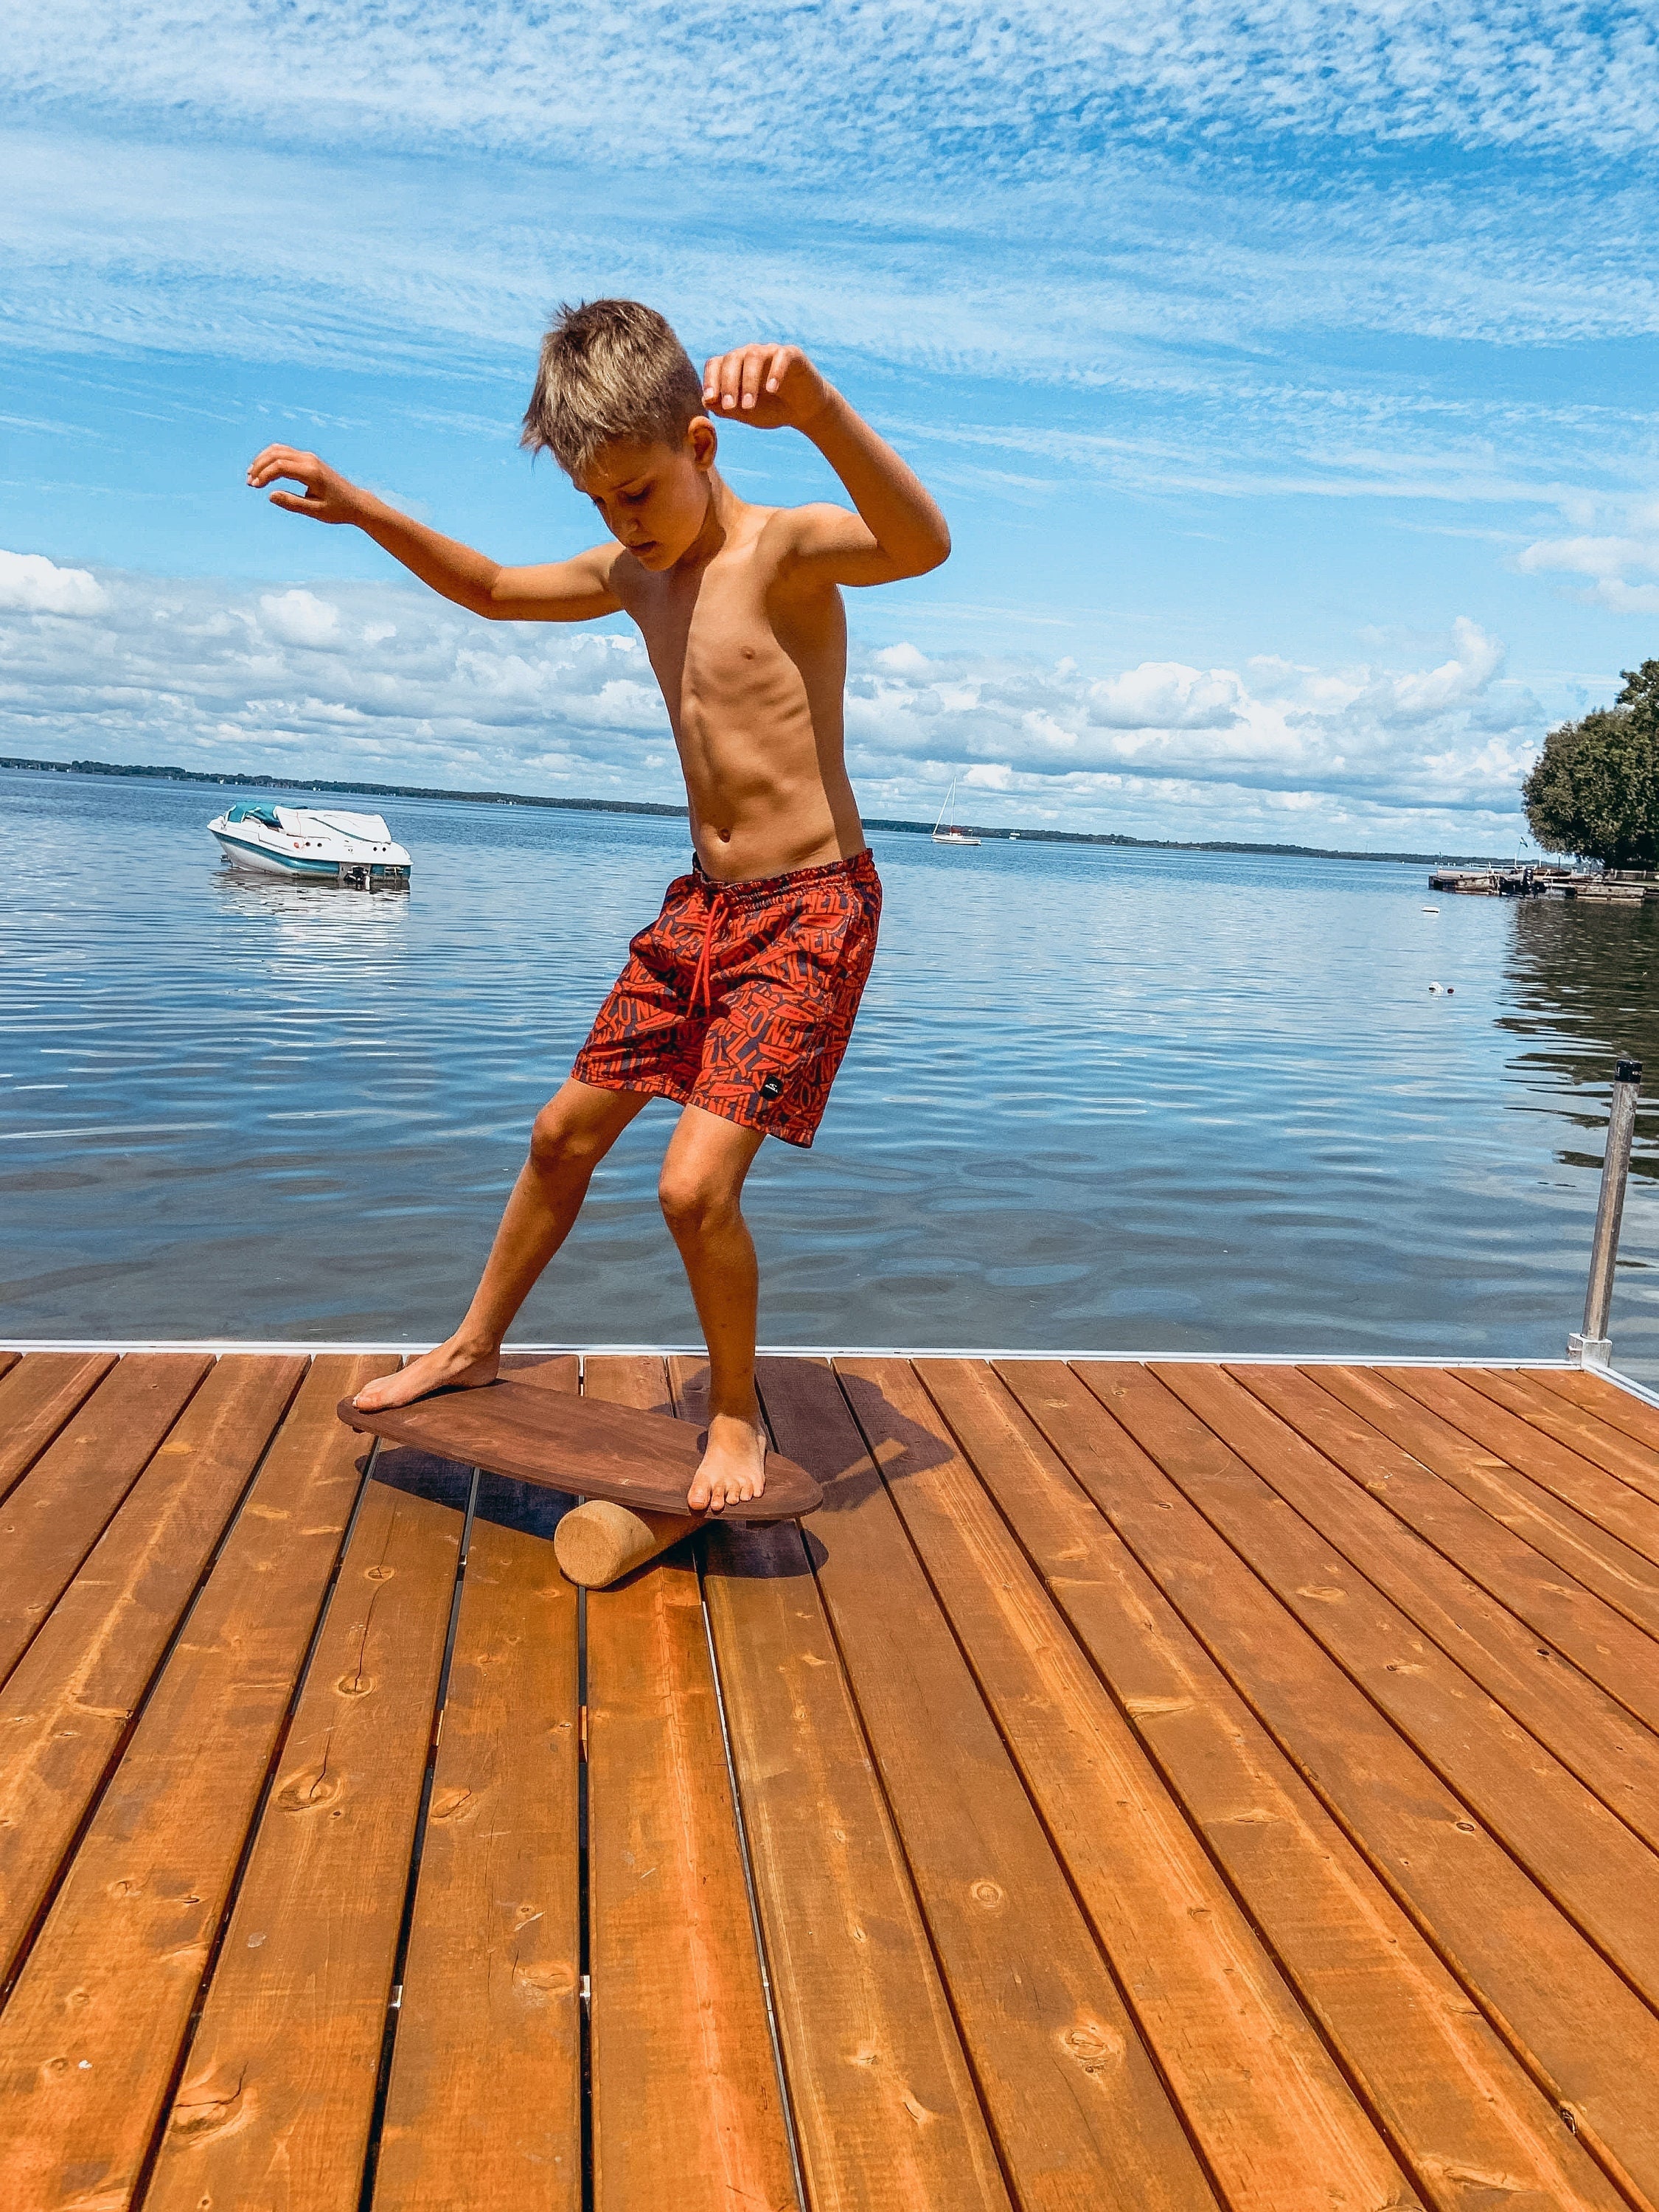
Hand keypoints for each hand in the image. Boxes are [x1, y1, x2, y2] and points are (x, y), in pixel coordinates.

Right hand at [245, 444, 367, 524]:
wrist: (355, 502)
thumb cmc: (338, 509)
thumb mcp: (316, 511)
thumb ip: (293, 503)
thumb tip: (270, 495)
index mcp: (311, 473)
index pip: (280, 466)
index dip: (264, 475)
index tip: (255, 487)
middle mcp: (309, 460)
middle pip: (276, 454)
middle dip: (259, 466)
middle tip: (249, 482)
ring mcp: (309, 457)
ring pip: (278, 450)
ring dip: (262, 460)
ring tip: (251, 475)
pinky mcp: (308, 459)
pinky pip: (284, 452)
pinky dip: (270, 459)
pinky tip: (262, 471)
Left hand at [701, 344, 832, 431]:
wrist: (804, 411)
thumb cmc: (772, 410)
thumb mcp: (746, 414)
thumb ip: (726, 409)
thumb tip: (706, 401)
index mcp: (735, 367)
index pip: (715, 364)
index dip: (710, 379)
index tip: (710, 398)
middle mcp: (750, 355)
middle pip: (732, 358)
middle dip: (728, 383)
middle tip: (731, 407)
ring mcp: (770, 352)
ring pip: (753, 356)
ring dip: (748, 381)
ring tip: (749, 405)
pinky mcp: (792, 354)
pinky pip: (781, 356)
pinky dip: (774, 372)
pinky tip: (771, 390)